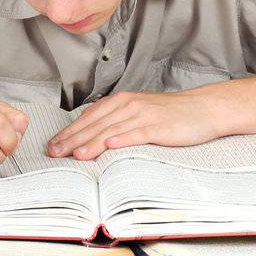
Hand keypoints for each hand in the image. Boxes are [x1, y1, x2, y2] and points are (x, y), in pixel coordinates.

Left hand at [47, 88, 228, 159]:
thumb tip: (92, 132)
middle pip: (95, 124)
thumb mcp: (139, 111)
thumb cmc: (170, 113)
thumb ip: (116, 119)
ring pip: (111, 129)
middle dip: (72, 139)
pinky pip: (136, 133)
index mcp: (121, 101)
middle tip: (54, 153)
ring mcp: (143, 115)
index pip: (88, 117)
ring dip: (91, 141)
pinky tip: (109, 146)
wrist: (202, 108)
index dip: (69, 131)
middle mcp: (128, 105)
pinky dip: (122, 138)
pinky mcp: (158, 126)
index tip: (52, 144)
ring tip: (74, 154)